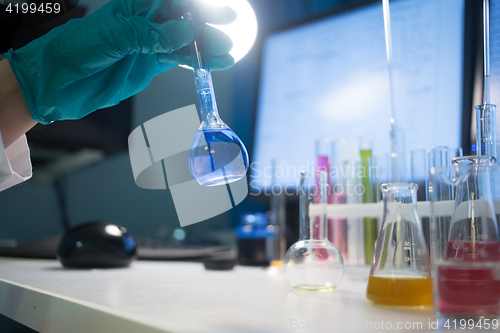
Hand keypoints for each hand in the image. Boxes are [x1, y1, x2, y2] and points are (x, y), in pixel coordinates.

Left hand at [4, 0, 235, 123]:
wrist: (58, 81)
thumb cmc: (75, 50)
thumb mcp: (113, 37)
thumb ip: (151, 35)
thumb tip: (187, 30)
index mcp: (134, 6)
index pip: (172, 2)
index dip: (195, 6)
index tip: (216, 11)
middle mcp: (145, 21)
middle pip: (183, 19)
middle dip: (206, 24)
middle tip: (229, 29)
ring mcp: (149, 43)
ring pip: (184, 42)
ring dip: (206, 47)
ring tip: (227, 52)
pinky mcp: (150, 63)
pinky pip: (178, 60)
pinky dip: (195, 63)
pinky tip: (212, 64)